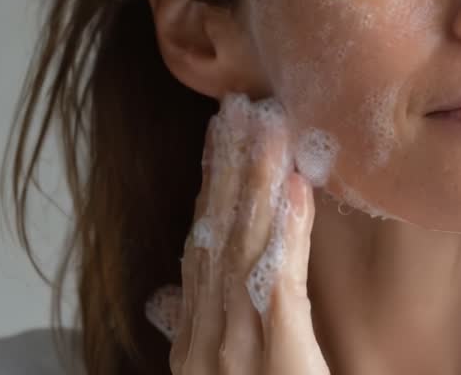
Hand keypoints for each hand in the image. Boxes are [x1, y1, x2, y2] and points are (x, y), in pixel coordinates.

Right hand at [145, 95, 329, 372]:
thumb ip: (196, 336)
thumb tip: (164, 298)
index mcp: (196, 348)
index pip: (200, 252)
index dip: (209, 191)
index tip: (219, 140)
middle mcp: (206, 343)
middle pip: (215, 236)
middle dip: (227, 169)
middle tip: (240, 110)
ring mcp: (234, 350)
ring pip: (243, 246)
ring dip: (256, 180)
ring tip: (268, 126)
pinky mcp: (275, 358)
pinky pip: (277, 280)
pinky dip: (286, 229)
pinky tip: (296, 187)